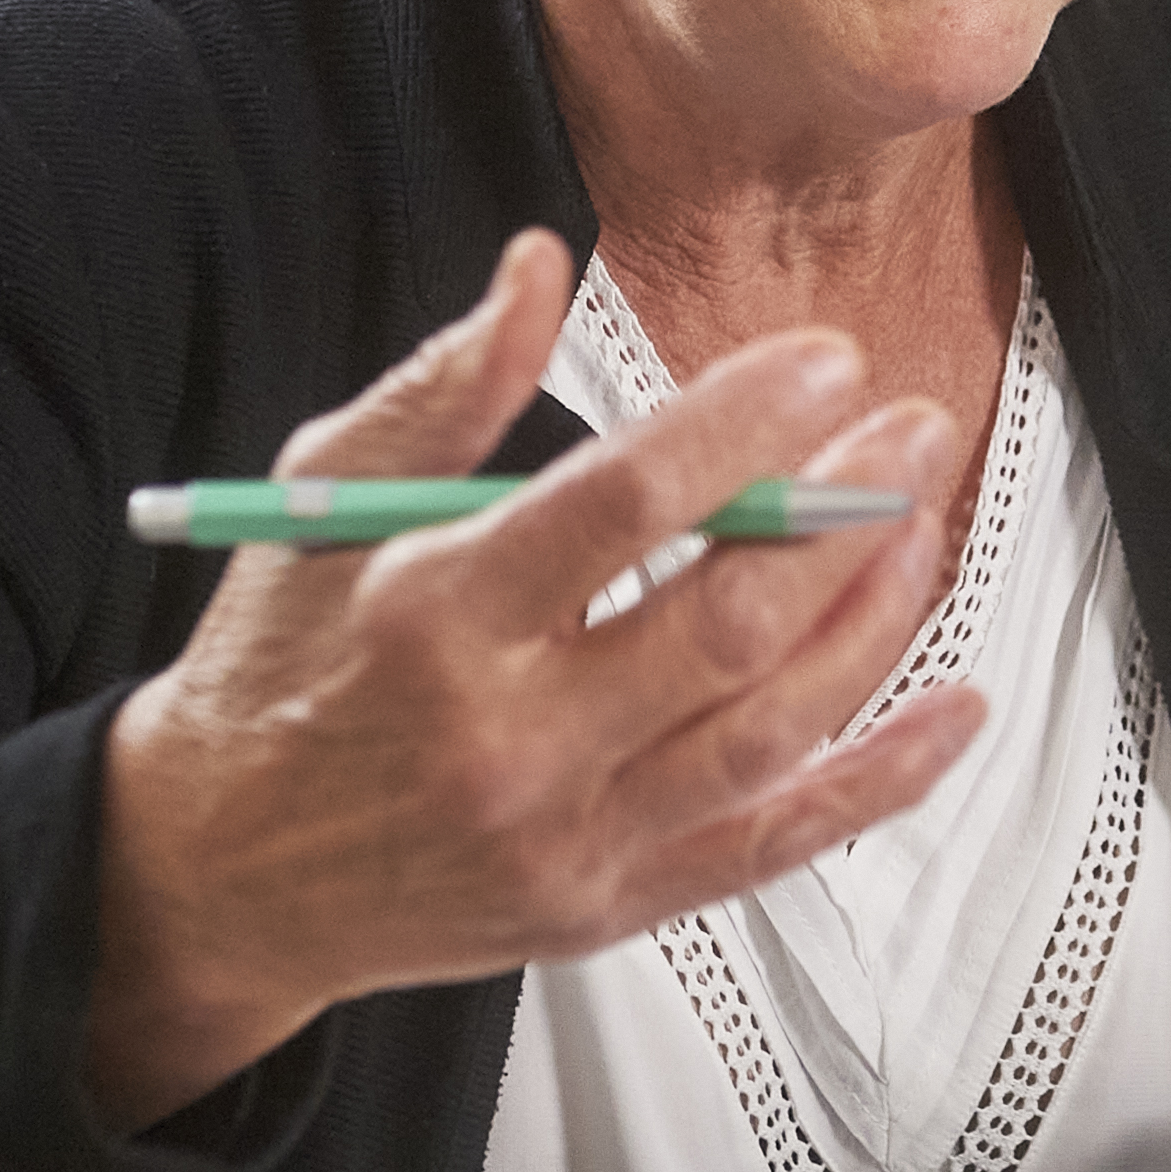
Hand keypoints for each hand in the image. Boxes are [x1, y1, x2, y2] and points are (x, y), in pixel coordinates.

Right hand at [84, 229, 984, 1129]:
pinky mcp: (607, 907)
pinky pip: (773, 845)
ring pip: (769, 729)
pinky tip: (956, 706)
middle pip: (721, 621)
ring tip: (927, 524)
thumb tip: (539, 264)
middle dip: (843, 512)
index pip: (622, 506)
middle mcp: (507, 738)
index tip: (826, 358)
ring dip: (873, 622)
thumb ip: (444, 385)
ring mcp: (567, 837)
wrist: (213, 874)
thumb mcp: (324, 502)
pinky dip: (881, 779)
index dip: (741, 426)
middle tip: (913, 427)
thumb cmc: (279, 661)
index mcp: (433, 616)